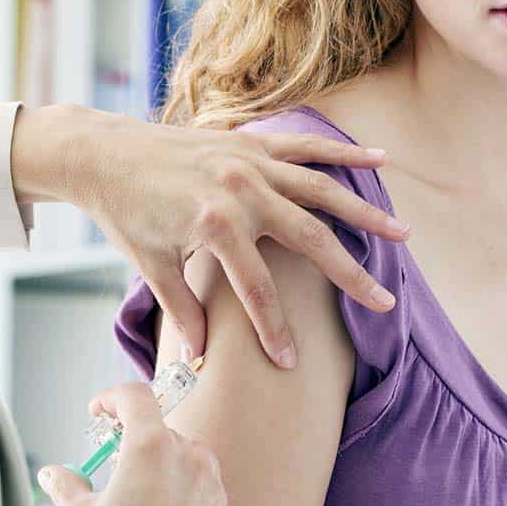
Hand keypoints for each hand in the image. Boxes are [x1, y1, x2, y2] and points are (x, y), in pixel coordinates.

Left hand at [11, 104, 408, 368]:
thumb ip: (182, 309)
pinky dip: (343, 153)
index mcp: (215, 226)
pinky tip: (380, 160)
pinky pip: (305, 148)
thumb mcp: (150, 265)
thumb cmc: (125, 212)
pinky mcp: (250, 143)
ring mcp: (250, 163)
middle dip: (350, 275)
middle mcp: (241, 191)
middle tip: (383, 302)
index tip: (292, 362)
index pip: (258, 290)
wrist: (103, 153)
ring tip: (402, 234)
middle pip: (310, 241)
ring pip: (322, 191)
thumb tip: (200, 357)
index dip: (275, 330)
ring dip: (364, 213)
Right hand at [36, 382, 230, 505]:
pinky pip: (202, 493)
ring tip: (136, 500)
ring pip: (186, 460)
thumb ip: (66, 486)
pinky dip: (182, 497)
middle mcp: (189, 459)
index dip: (113, 398)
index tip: (99, 412)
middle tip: (111, 464)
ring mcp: (213, 488)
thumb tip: (53, 475)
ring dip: (162, 467)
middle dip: (134, 441)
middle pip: (160, 430)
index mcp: (152, 448)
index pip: (136, 396)